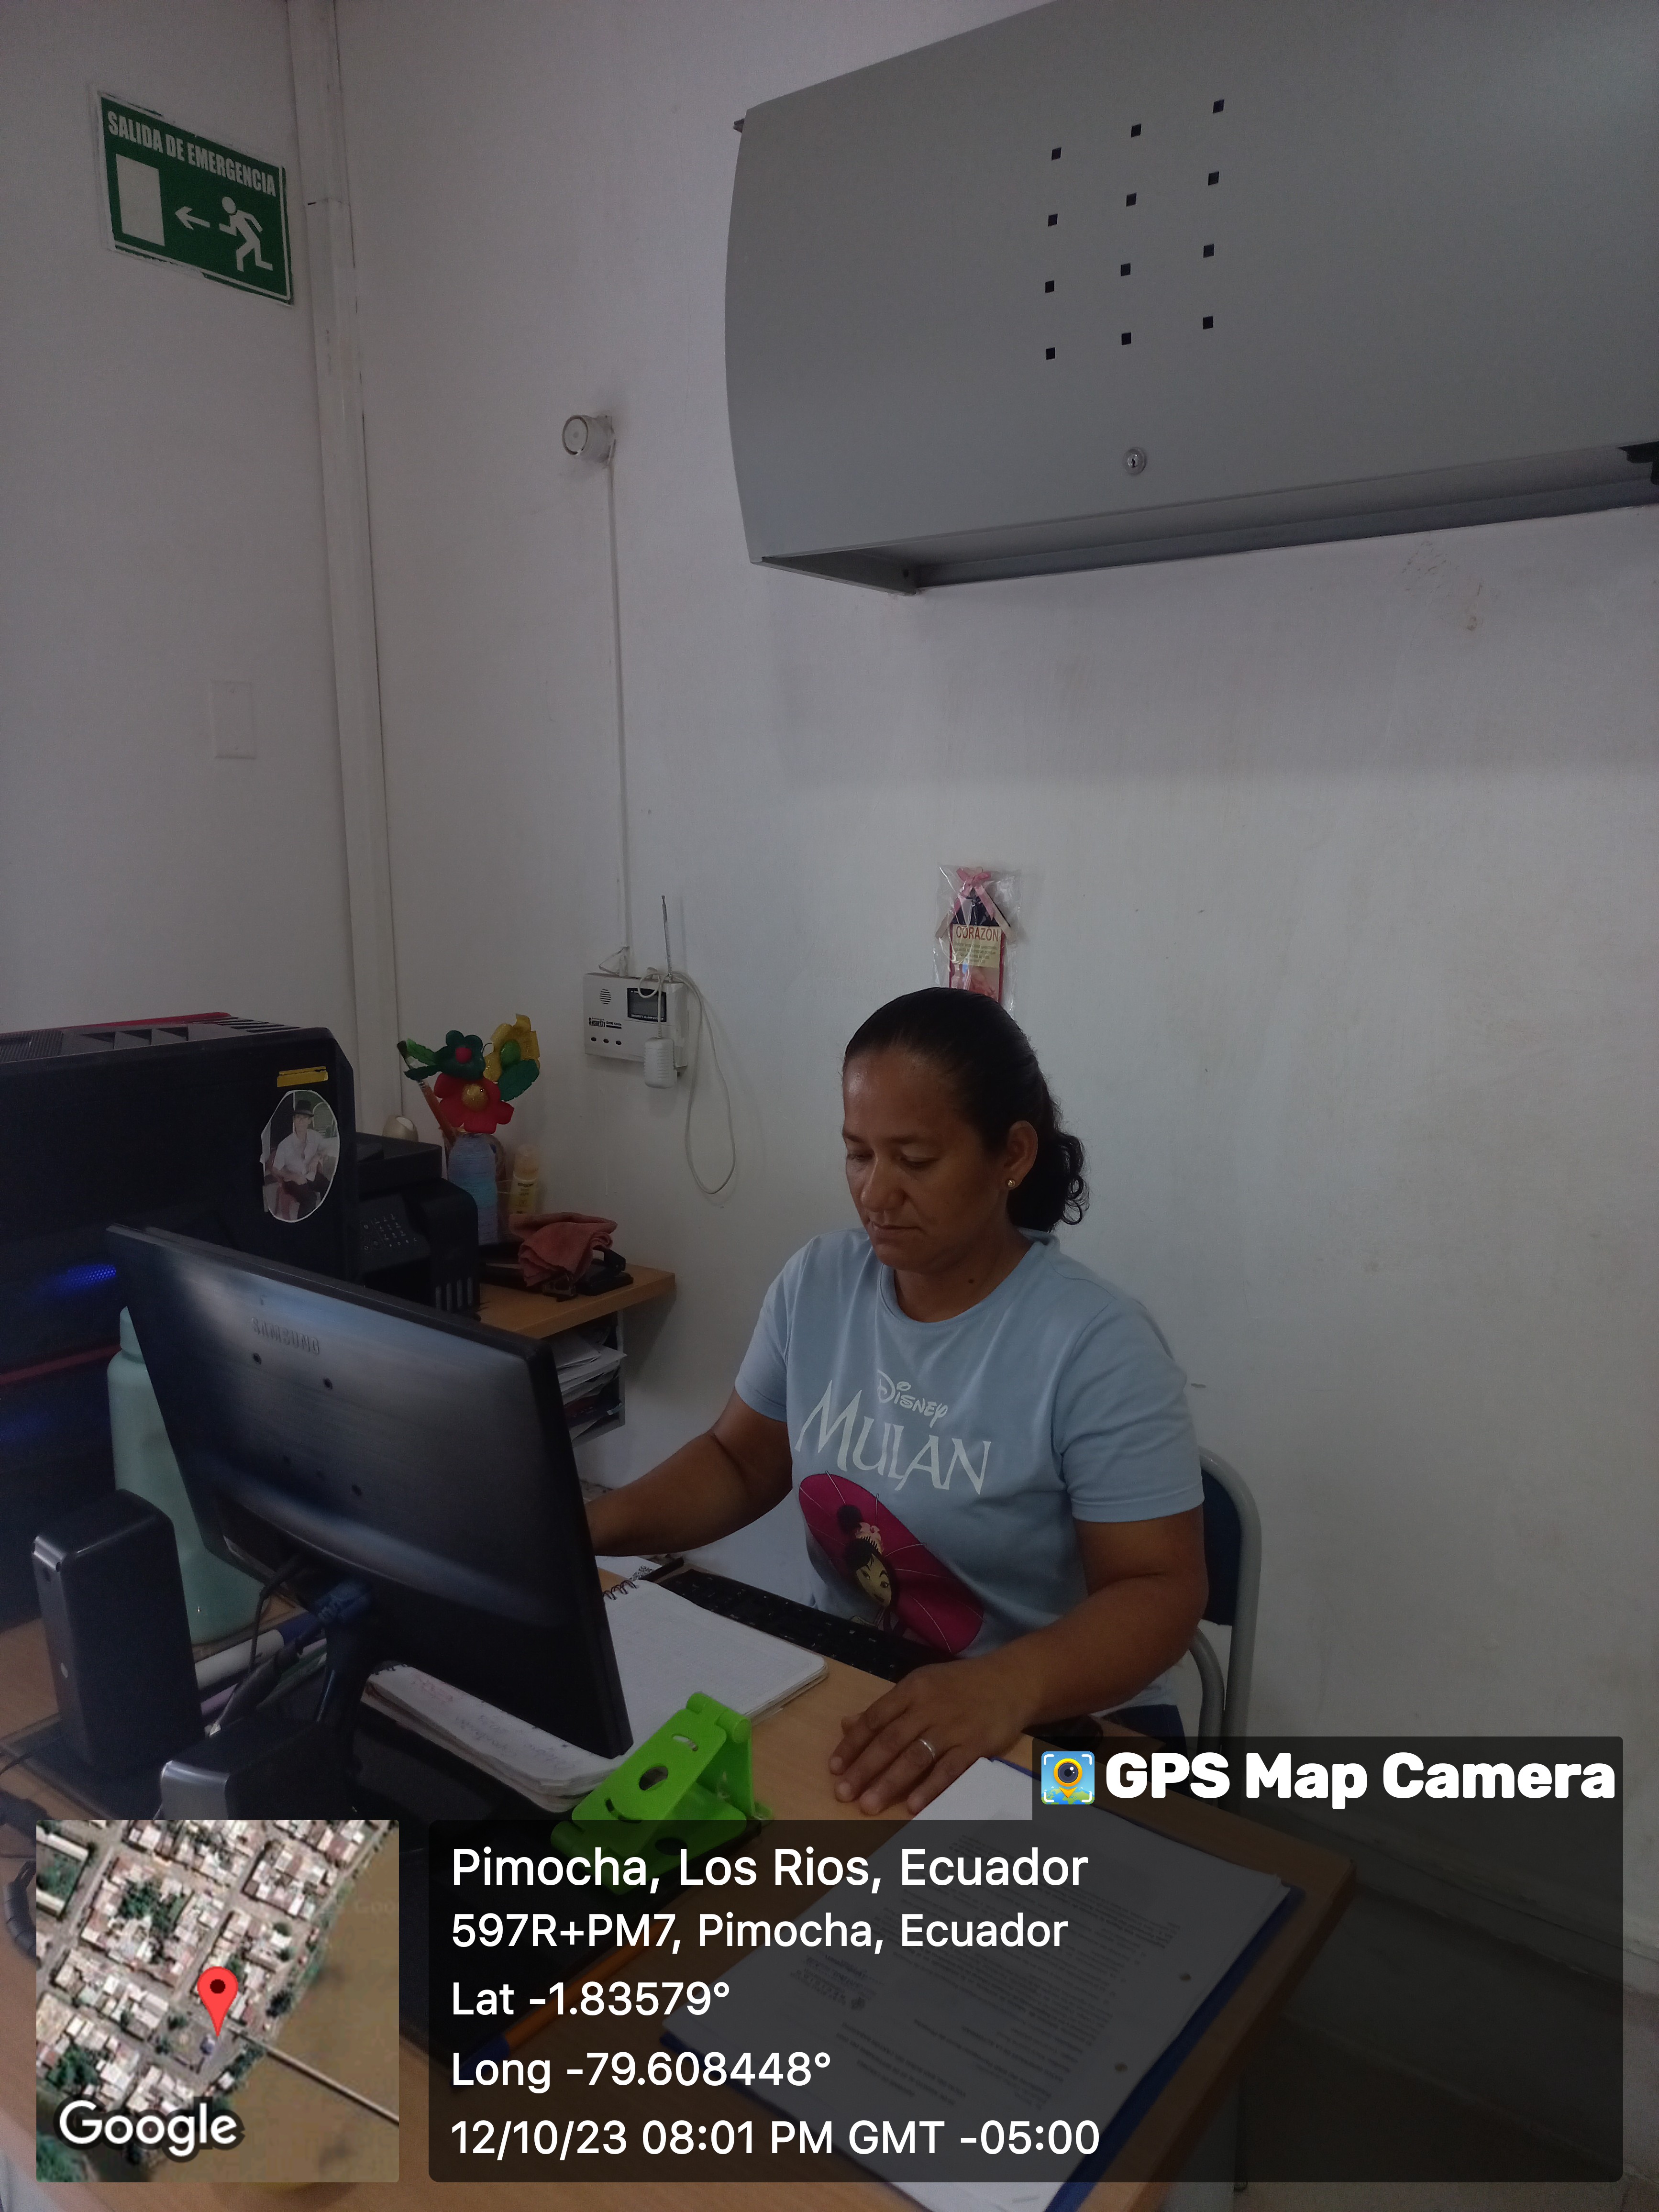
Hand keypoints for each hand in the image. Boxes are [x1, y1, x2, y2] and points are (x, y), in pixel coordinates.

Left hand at [828, 1654, 1033, 1814]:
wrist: (1011, 1680)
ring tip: (868, 1805)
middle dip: (864, 1769)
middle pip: (890, 1740)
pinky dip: (930, 1789)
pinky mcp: (976, 1745)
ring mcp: (953, 1726)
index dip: (852, 1744)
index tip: (834, 1768)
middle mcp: (930, 1707)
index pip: (874, 1718)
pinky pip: (949, 1770)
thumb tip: (847, 1724)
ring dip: (889, 1783)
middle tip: (844, 1793)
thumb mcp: (921, 1685)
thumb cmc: (961, 1686)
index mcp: (913, 1689)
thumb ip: (886, 1708)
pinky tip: (912, 1807)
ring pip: (915, 1757)